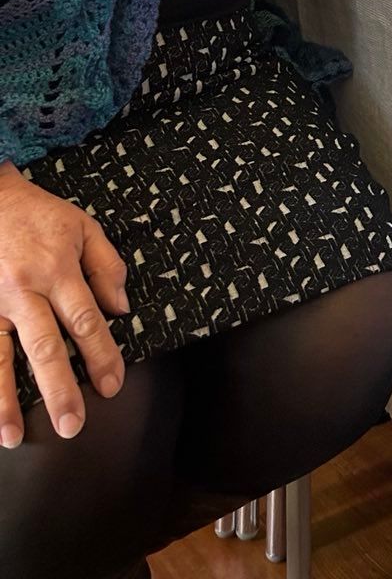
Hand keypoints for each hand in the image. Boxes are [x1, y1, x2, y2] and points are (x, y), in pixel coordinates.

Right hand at [0, 165, 129, 446]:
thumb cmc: (38, 215)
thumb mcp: (83, 227)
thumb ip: (106, 267)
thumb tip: (121, 309)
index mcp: (57, 269)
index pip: (85, 320)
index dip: (101, 355)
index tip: (112, 386)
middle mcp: (24, 290)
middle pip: (43, 346)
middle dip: (59, 389)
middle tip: (71, 425)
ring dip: (4, 400)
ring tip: (12, 436)